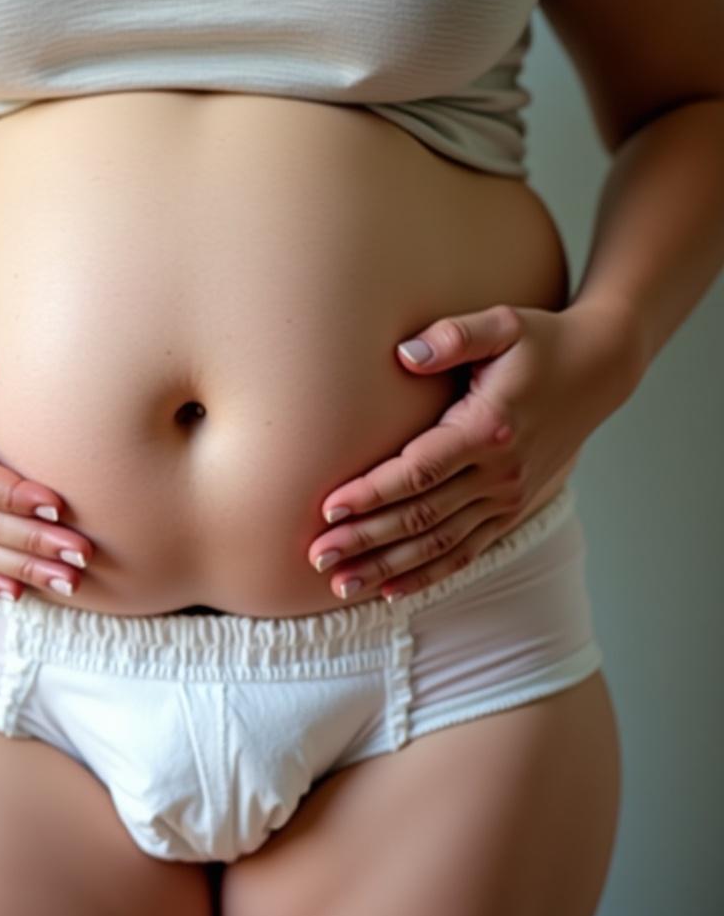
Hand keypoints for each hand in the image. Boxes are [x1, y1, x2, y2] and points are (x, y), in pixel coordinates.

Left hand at [307, 302, 639, 602]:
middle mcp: (499, 473)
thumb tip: (405, 354)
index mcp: (489, 428)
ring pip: (438, 544)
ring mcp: (507, 498)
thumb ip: (454, 336)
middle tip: (317, 556)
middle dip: (365, 540)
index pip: (419, 471)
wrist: (597, 371)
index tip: (329, 509)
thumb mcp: (503, 324)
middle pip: (421, 517)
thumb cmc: (540, 344)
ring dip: (388, 567)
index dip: (372, 493)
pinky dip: (428, 575)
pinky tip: (391, 591)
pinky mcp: (510, 511)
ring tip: (340, 584)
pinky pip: (465, 552)